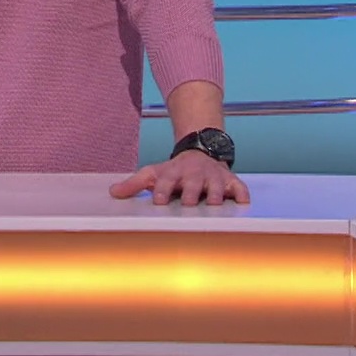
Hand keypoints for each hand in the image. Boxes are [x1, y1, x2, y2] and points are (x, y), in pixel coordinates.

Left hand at [109, 150, 249, 205]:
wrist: (200, 151)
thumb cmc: (175, 170)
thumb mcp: (153, 173)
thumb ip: (134, 184)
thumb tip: (112, 192)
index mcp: (174, 173)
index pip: (166, 181)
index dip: (163, 190)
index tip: (159, 200)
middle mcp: (194, 175)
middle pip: (193, 183)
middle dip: (191, 192)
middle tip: (188, 203)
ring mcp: (213, 177)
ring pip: (217, 186)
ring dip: (216, 193)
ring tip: (215, 203)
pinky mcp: (230, 181)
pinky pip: (239, 187)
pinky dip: (242, 194)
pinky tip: (243, 202)